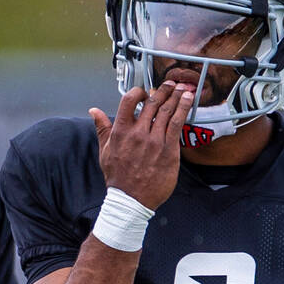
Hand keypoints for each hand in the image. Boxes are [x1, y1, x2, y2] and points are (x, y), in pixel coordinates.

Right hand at [89, 82, 193, 209]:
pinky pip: (177, 124)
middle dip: (164, 90)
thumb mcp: (105, 151)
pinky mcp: (169, 150)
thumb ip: (102, 128)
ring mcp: (155, 141)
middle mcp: (138, 133)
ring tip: (183, 87)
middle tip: (171, 84)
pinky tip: (188, 100)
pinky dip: (184, 109)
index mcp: (121, 131)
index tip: (146, 91)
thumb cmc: (118, 178)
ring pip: (167, 111)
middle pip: (153, 103)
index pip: (129, 100)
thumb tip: (94, 111)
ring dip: (176, 96)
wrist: (131, 200)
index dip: (139, 91)